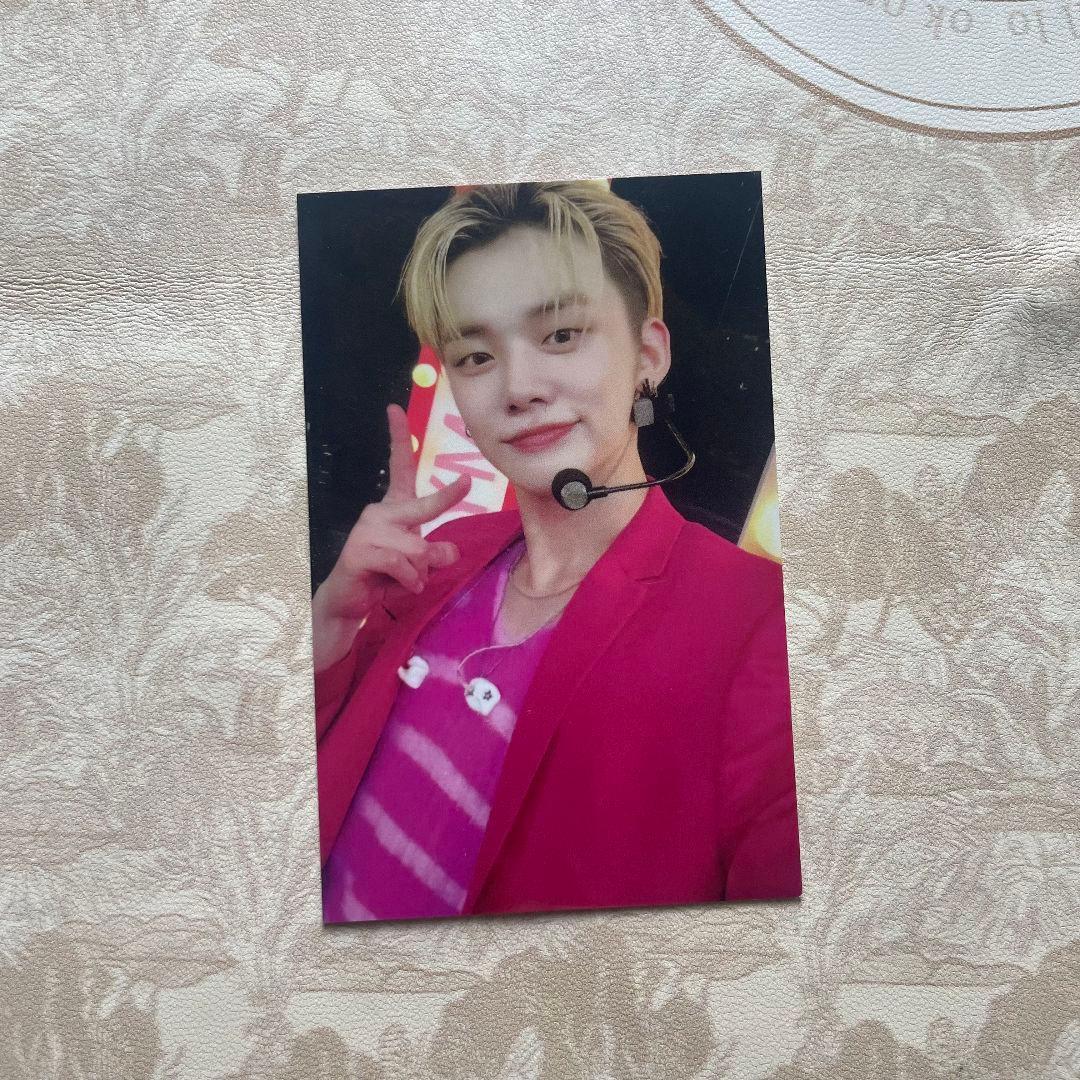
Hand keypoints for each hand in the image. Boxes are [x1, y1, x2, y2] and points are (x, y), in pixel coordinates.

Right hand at [312, 403, 471, 671]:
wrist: (351, 602)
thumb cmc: (386, 576)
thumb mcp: (418, 563)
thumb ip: (435, 554)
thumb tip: (450, 552)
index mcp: (392, 508)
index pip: (398, 468)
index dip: (397, 438)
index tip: (394, 408)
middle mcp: (379, 513)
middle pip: (423, 507)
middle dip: (447, 497)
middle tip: (466, 482)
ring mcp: (367, 531)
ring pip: (418, 549)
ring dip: (421, 573)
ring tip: (405, 580)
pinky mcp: (359, 553)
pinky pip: (402, 565)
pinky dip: (409, 582)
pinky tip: (397, 586)